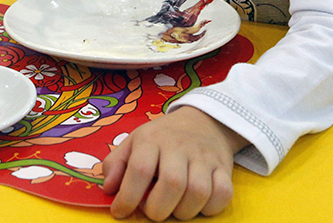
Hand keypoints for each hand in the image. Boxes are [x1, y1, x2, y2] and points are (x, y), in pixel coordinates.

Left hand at [102, 106, 247, 220]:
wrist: (203, 120)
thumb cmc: (162, 137)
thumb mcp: (134, 141)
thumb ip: (116, 163)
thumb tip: (108, 189)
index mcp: (151, 139)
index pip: (140, 169)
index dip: (128, 196)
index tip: (120, 212)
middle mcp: (178, 146)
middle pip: (172, 183)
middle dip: (158, 208)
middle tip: (152, 211)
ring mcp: (204, 157)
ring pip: (198, 192)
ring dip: (183, 211)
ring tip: (173, 209)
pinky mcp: (224, 168)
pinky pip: (223, 194)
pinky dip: (210, 207)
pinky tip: (197, 205)